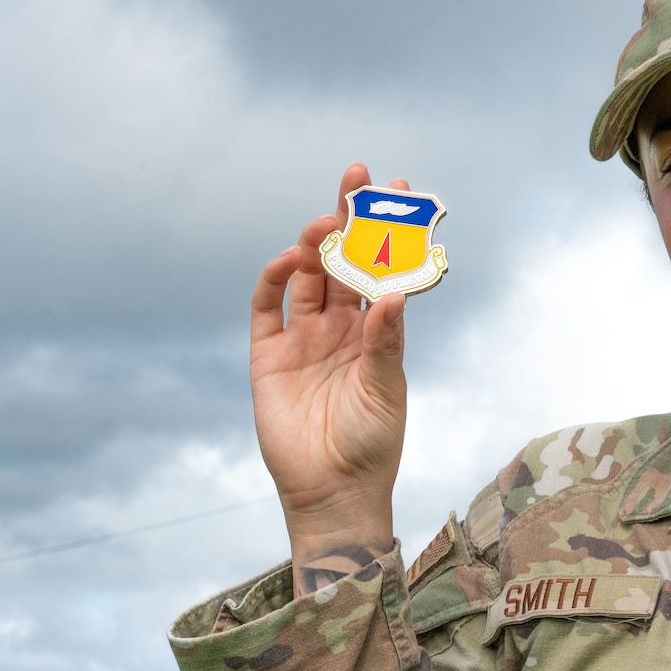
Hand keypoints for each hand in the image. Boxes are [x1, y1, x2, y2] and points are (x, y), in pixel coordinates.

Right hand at [250, 164, 406, 590]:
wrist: (333, 491)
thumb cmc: (370, 444)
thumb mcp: (385, 389)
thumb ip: (385, 342)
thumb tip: (392, 292)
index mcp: (376, 332)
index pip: (381, 270)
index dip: (388, 233)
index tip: (403, 194)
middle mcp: (340, 328)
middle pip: (342, 262)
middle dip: (348, 220)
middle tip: (357, 179)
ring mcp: (303, 338)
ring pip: (306, 277)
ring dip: (313, 246)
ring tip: (323, 223)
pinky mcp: (269, 356)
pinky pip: (268, 308)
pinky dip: (274, 280)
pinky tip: (289, 261)